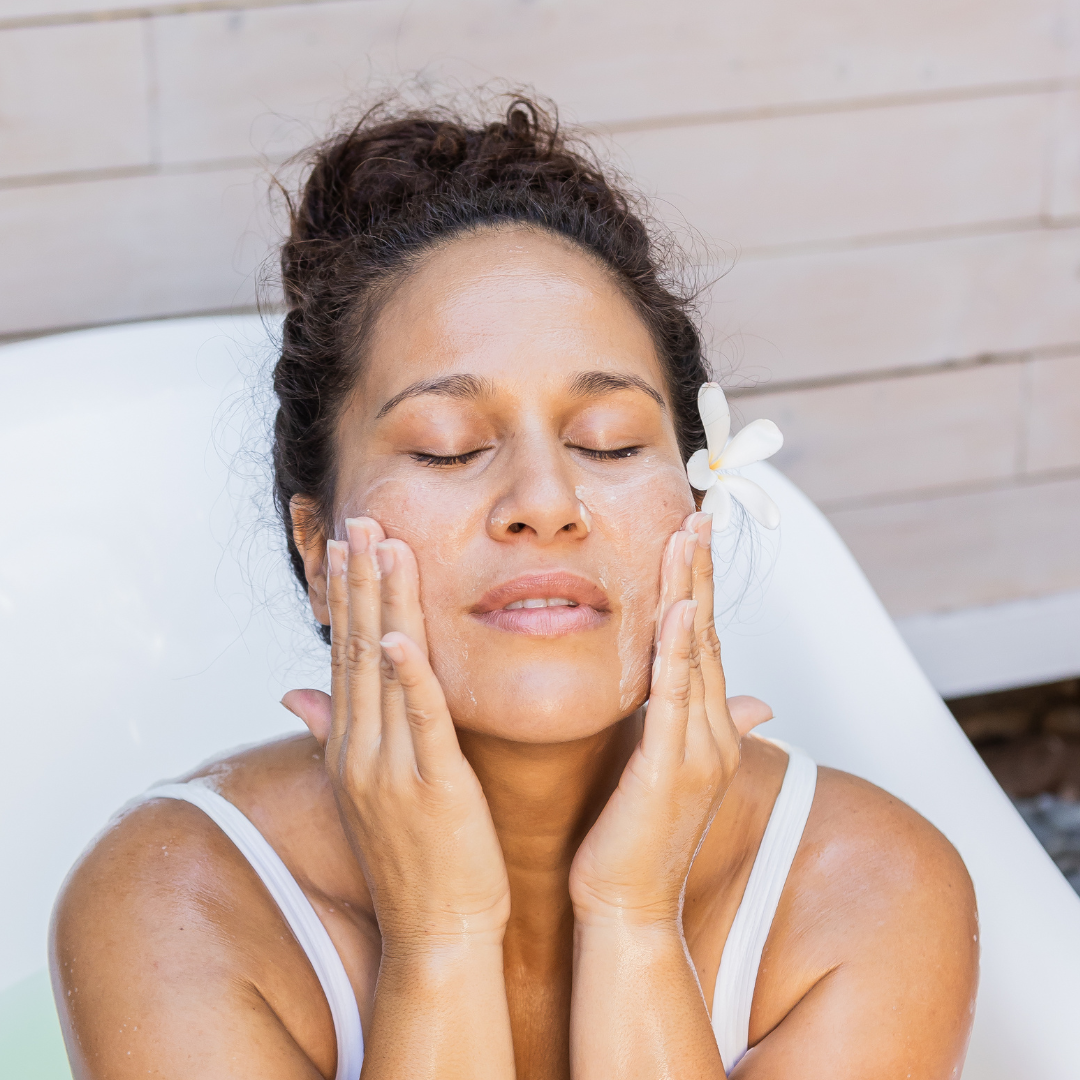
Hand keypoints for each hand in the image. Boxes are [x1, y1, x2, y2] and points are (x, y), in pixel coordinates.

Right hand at [283, 518, 510, 951]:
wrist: (438, 931)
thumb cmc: (417, 857)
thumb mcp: (367, 790)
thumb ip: (334, 733)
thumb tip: (292, 692)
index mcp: (351, 746)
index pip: (344, 655)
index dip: (346, 596)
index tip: (347, 543)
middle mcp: (361, 749)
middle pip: (356, 648)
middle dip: (360, 580)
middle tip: (361, 518)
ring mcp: (390, 767)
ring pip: (383, 670)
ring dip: (383, 604)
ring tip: (383, 545)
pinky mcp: (431, 786)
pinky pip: (418, 720)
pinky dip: (408, 675)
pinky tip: (399, 633)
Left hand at [568, 512, 769, 925]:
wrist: (625, 908)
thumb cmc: (631, 841)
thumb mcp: (656, 773)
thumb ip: (678, 726)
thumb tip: (733, 700)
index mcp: (703, 730)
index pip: (703, 644)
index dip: (697, 588)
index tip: (689, 538)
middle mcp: (710, 734)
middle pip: (707, 635)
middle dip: (701, 573)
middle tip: (698, 514)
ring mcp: (697, 751)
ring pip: (697, 655)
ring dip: (693, 592)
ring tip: (689, 537)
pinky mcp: (669, 770)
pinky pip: (676, 699)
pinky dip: (682, 652)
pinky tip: (681, 610)